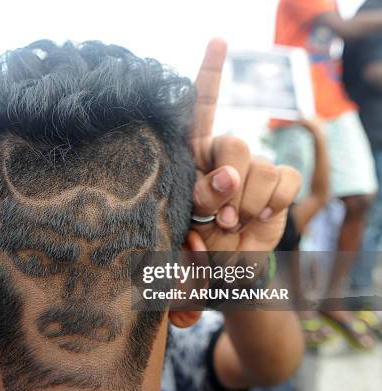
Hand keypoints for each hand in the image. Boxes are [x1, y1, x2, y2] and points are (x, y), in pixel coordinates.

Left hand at [189, 39, 300, 250]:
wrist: (228, 263)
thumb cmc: (199, 237)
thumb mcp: (189, 218)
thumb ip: (203, 196)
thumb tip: (228, 176)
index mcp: (195, 156)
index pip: (201, 109)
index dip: (210, 74)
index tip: (219, 41)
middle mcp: (225, 156)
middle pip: (233, 143)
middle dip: (229, 183)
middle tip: (220, 216)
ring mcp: (255, 167)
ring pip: (262, 165)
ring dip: (249, 203)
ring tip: (234, 223)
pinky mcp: (280, 182)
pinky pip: (287, 179)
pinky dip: (274, 202)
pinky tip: (261, 215)